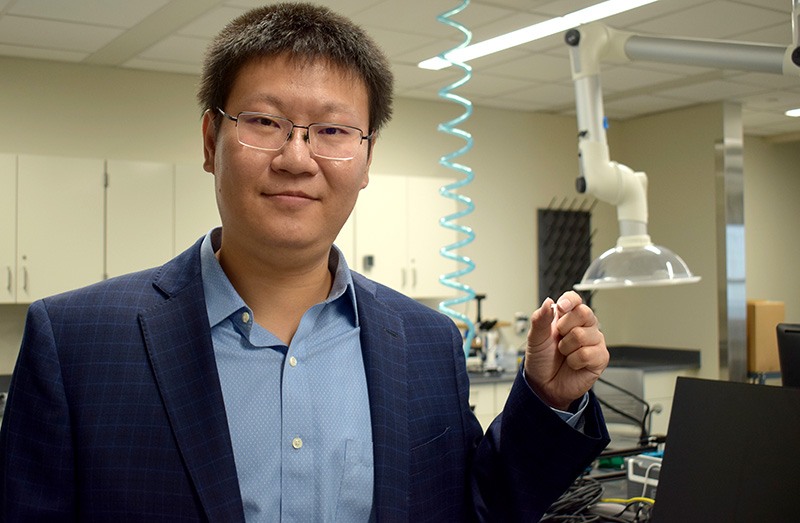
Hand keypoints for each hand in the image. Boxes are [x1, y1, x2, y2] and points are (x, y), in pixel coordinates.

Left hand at [523, 291, 607, 410]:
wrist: (544, 385)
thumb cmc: (542, 360)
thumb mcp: (535, 338)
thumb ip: (540, 319)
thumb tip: (548, 302)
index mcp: (567, 318)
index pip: (575, 300)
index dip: (570, 300)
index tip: (561, 307)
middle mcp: (583, 326)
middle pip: (584, 312)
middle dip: (564, 327)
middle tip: (558, 339)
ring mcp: (593, 341)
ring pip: (583, 334)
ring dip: (566, 348)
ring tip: (564, 354)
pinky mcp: (600, 358)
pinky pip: (588, 353)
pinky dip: (574, 360)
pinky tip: (573, 364)